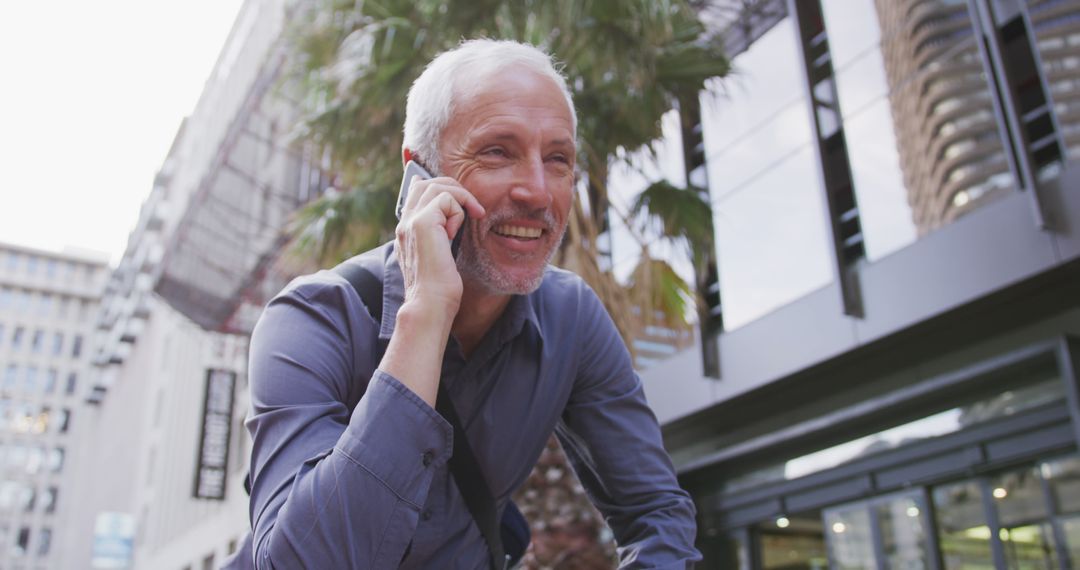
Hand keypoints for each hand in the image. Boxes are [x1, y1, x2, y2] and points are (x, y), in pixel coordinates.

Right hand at [395, 175, 484, 319]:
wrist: (430, 304)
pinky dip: (459, 210)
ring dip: (460, 197)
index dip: (431, 183)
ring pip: (436, 186)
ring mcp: (411, 222)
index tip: (451, 187)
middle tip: (471, 206)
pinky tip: (458, 232)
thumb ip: (441, 237)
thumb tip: (450, 221)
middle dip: (453, 188)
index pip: (414, 193)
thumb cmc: (439, 288)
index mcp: (406, 231)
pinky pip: (445, 199)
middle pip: (426, 184)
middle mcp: (405, 224)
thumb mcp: (441, 257)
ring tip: (473, 214)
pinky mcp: (422, 223)